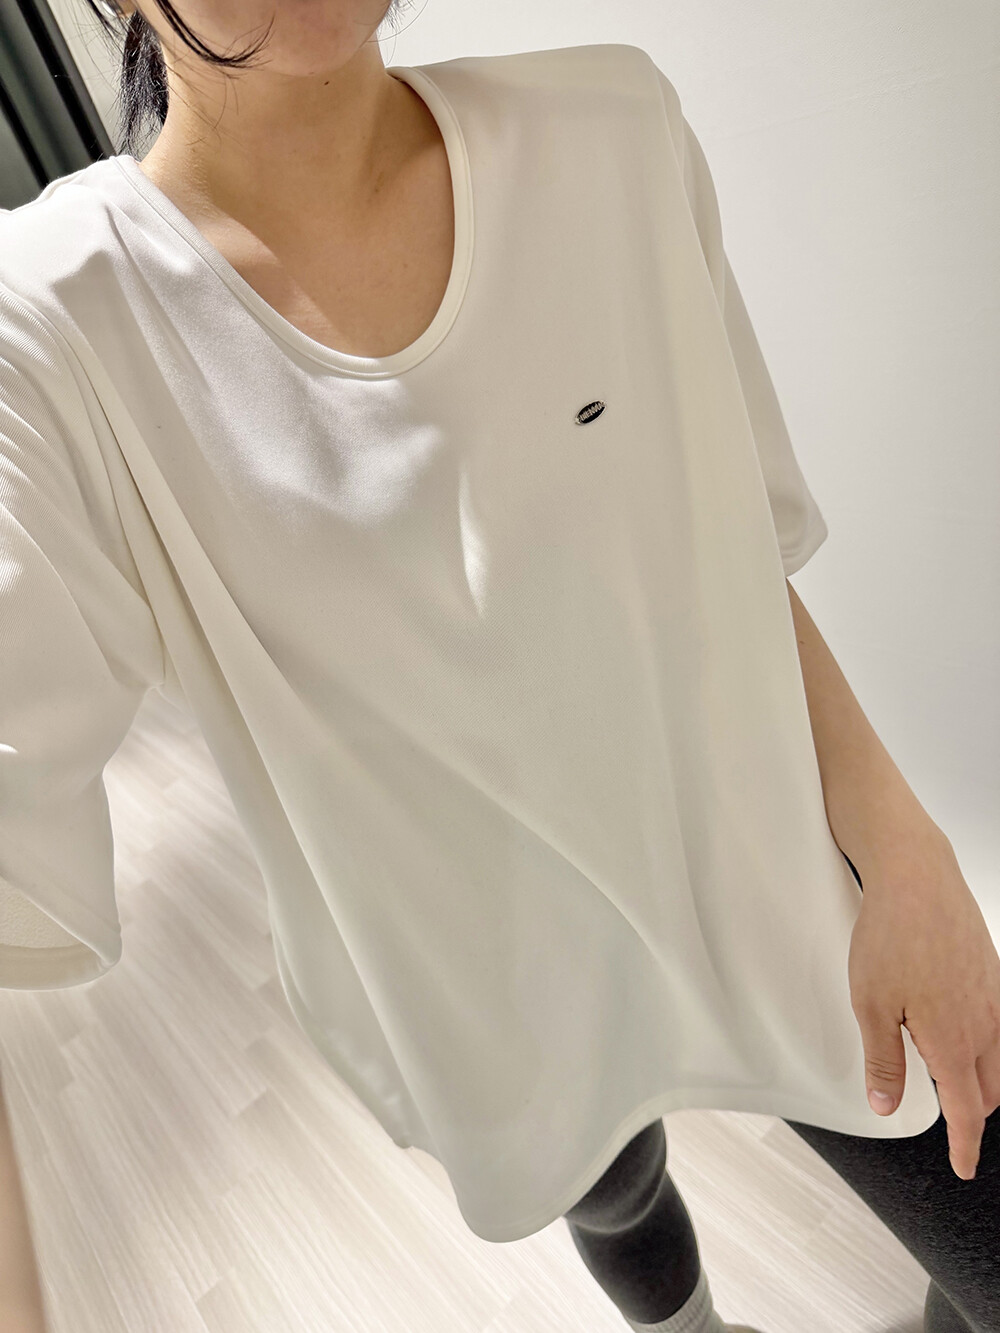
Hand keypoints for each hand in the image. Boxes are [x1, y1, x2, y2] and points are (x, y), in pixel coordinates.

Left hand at [847, 840, 999, 1179]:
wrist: (917, 875)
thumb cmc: (890, 934)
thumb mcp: (871, 1004)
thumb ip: (883, 1062)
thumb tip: (887, 1106)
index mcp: (952, 1041)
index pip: (967, 1112)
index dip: (965, 1146)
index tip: (964, 1167)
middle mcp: (984, 1023)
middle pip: (988, 1091)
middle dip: (971, 1113)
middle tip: (950, 1122)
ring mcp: (993, 997)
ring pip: (996, 1057)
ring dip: (977, 1076)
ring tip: (947, 1075)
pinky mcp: (991, 972)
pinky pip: (996, 1023)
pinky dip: (982, 1041)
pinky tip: (955, 1026)